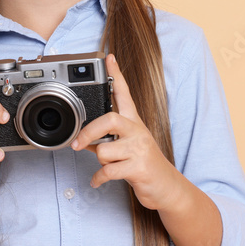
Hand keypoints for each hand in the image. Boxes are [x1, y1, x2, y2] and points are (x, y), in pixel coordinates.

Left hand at [70, 53, 178, 210]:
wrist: (167, 187)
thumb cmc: (144, 164)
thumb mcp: (127, 146)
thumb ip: (106, 139)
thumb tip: (83, 138)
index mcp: (134, 122)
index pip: (124, 93)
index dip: (116, 75)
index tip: (109, 58)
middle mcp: (137, 131)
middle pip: (110, 119)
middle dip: (90, 132)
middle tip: (77, 143)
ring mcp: (139, 149)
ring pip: (104, 151)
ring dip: (101, 162)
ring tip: (109, 167)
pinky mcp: (138, 168)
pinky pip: (108, 171)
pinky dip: (99, 178)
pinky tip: (98, 180)